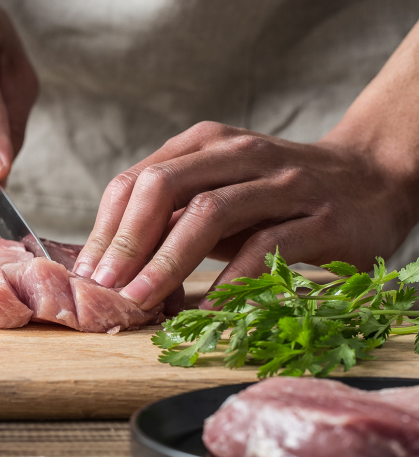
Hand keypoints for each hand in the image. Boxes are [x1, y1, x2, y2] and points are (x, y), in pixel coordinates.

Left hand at [73, 122, 418, 309]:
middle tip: (105, 289)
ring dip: (167, 262)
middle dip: (127, 243)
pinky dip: (230, 282)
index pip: (135, 181)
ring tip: (142, 302)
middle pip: (163, 188)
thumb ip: (168, 218)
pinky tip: (206, 312)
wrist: (370, 180)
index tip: (86, 274)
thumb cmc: (273, 197)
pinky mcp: (320, 219)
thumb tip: (109, 265)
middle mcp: (238, 154)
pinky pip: (265, 248)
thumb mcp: (215, 196)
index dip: (105, 229)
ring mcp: (281, 183)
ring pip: (209, 214)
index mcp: (203, 144)